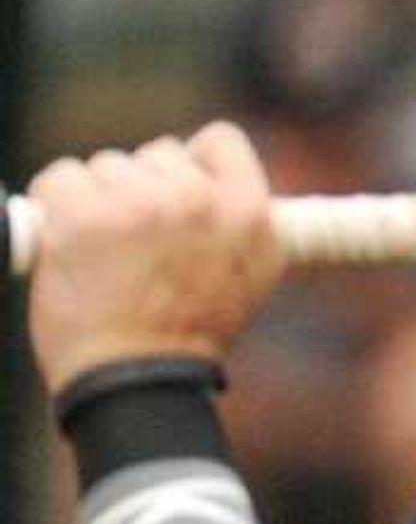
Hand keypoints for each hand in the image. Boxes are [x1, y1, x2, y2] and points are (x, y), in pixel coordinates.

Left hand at [24, 123, 285, 398]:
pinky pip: (60, 178)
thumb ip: (234, 224)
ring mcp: (142, 205)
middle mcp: (201, 203)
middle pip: (158, 153)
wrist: (134, 382)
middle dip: (143, 190)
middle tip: (140, 246)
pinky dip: (56, 207)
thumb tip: (206, 182)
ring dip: (99, 201)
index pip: (220, 141)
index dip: (194, 160)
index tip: (178, 190)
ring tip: (108, 256)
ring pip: (107, 165)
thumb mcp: (246, 280)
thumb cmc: (184, 338)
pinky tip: (73, 247)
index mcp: (251, 217)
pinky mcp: (84, 214)